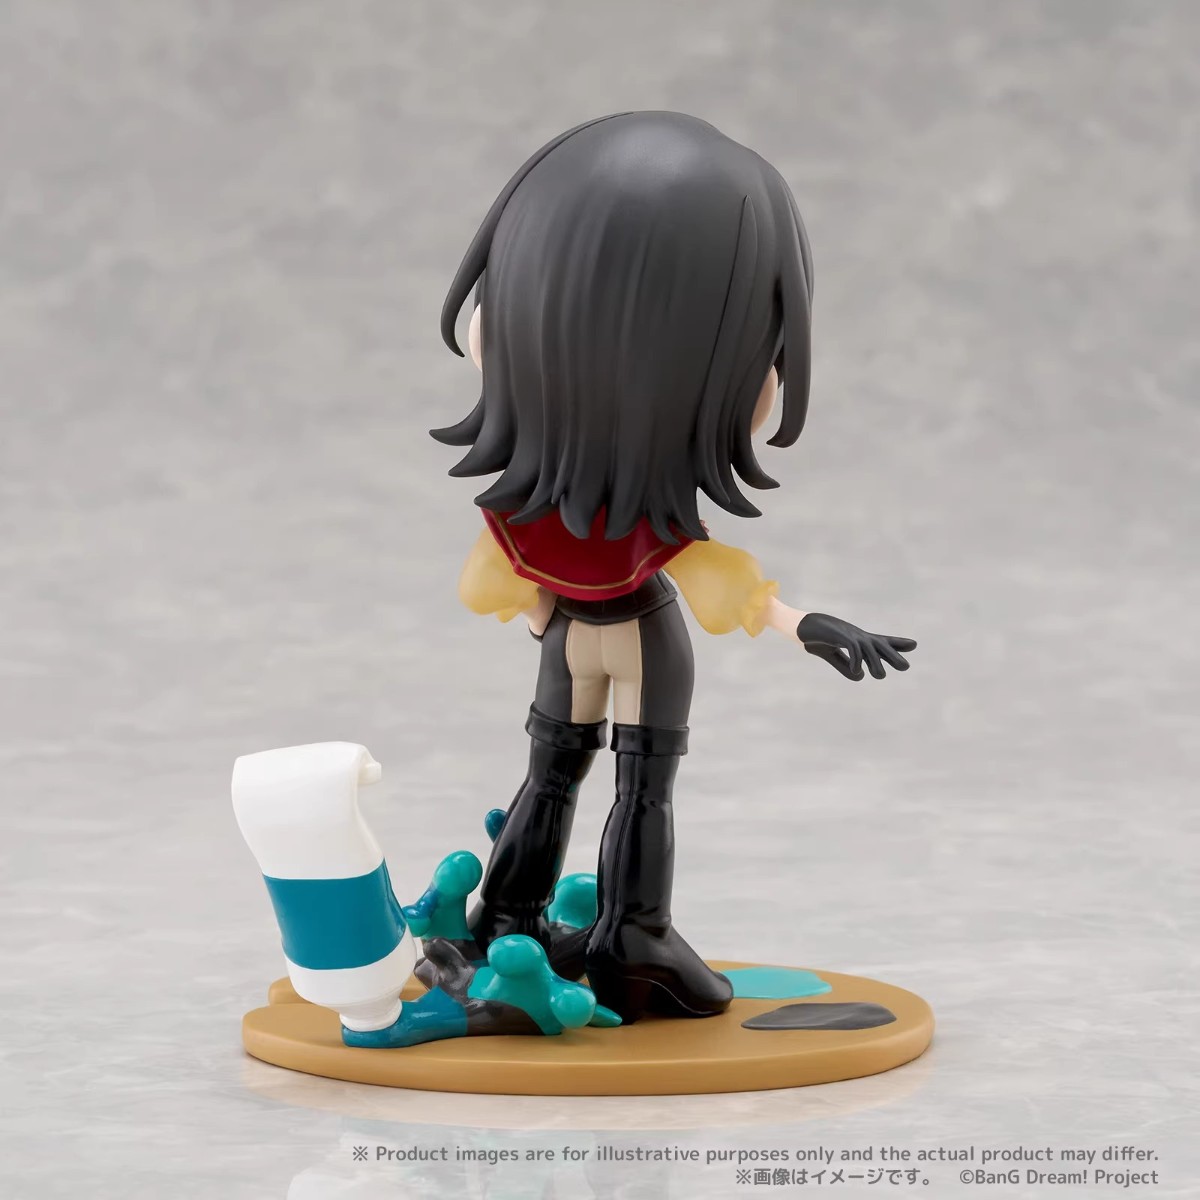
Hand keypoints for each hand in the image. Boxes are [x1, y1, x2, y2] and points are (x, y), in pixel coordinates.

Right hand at [796, 612, 915, 680]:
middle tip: (905, 667)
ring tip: (879, 676)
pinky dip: (857, 661)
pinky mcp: (841, 635)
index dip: (897, 643)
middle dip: (893, 655)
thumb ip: (845, 666)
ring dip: (876, 663)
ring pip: (870, 648)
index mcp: (857, 640)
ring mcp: (850, 634)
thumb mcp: (831, 656)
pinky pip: (854, 648)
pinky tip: (857, 671)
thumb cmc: (816, 639)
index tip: (913, 645)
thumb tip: (861, 676)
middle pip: (881, 644)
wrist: (800, 626)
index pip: (880, 641)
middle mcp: (858, 636)